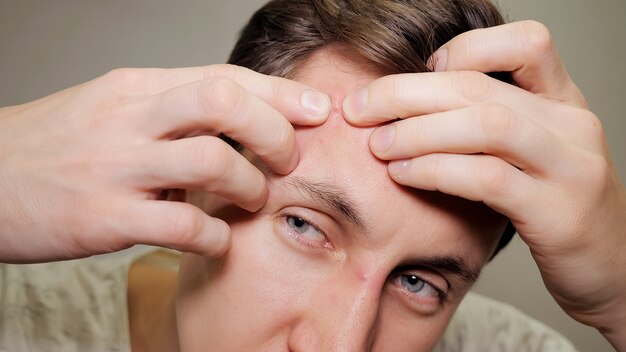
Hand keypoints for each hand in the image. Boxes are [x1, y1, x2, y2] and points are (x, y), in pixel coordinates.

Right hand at [0, 64, 329, 262]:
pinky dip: (216, 237)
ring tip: (250, 199)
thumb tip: (235, 130)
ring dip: (249, 185)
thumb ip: (171, 114)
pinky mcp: (105, 218)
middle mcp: (130, 119)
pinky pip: (184, 226)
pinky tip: (216, 241)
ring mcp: (117, 167)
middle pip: (225, 103)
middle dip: (275, 131)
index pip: (224, 76)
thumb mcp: (111, 109)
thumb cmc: (54, 146)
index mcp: (136, 88)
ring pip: (213, 162)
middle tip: (288, 158)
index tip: (319, 109)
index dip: (280, 93)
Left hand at [342, 21, 625, 348]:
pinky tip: (403, 175)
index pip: (527, 42)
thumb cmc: (557, 207)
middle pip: (481, 86)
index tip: (424, 73)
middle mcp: (571, 124)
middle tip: (359, 108)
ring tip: (377, 145)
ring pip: (486, 125)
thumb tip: (412, 106)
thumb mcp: (531, 153)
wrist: (615, 269)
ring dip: (418, 132)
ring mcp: (570, 166)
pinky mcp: (560, 213)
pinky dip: (436, 171)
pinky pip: (488, 179)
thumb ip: (489, 125)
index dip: (465, 49)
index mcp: (564, 101)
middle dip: (407, 93)